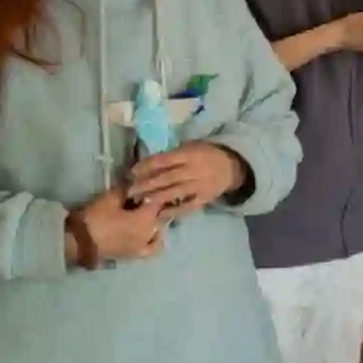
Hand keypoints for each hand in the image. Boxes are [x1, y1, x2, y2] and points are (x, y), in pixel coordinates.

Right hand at [72, 184, 168, 264]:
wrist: (79, 243)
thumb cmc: (96, 218)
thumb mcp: (110, 198)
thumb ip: (126, 190)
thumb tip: (134, 184)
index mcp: (147, 218)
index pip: (160, 201)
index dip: (155, 192)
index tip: (149, 187)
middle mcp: (150, 233)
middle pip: (161, 217)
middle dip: (157, 208)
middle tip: (145, 200)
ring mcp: (143, 246)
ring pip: (159, 233)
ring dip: (156, 224)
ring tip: (146, 217)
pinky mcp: (133, 256)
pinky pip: (150, 248)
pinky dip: (153, 241)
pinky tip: (147, 235)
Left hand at [125, 143, 246, 214]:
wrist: (232, 166)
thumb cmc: (205, 154)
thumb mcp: (190, 147)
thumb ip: (171, 155)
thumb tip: (146, 165)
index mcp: (189, 155)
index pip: (164, 160)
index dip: (146, 166)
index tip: (132, 172)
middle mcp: (194, 170)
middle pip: (167, 178)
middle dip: (147, 185)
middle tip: (130, 191)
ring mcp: (200, 186)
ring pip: (175, 193)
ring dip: (156, 198)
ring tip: (140, 203)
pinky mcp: (204, 199)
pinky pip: (187, 207)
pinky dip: (173, 211)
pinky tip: (159, 215)